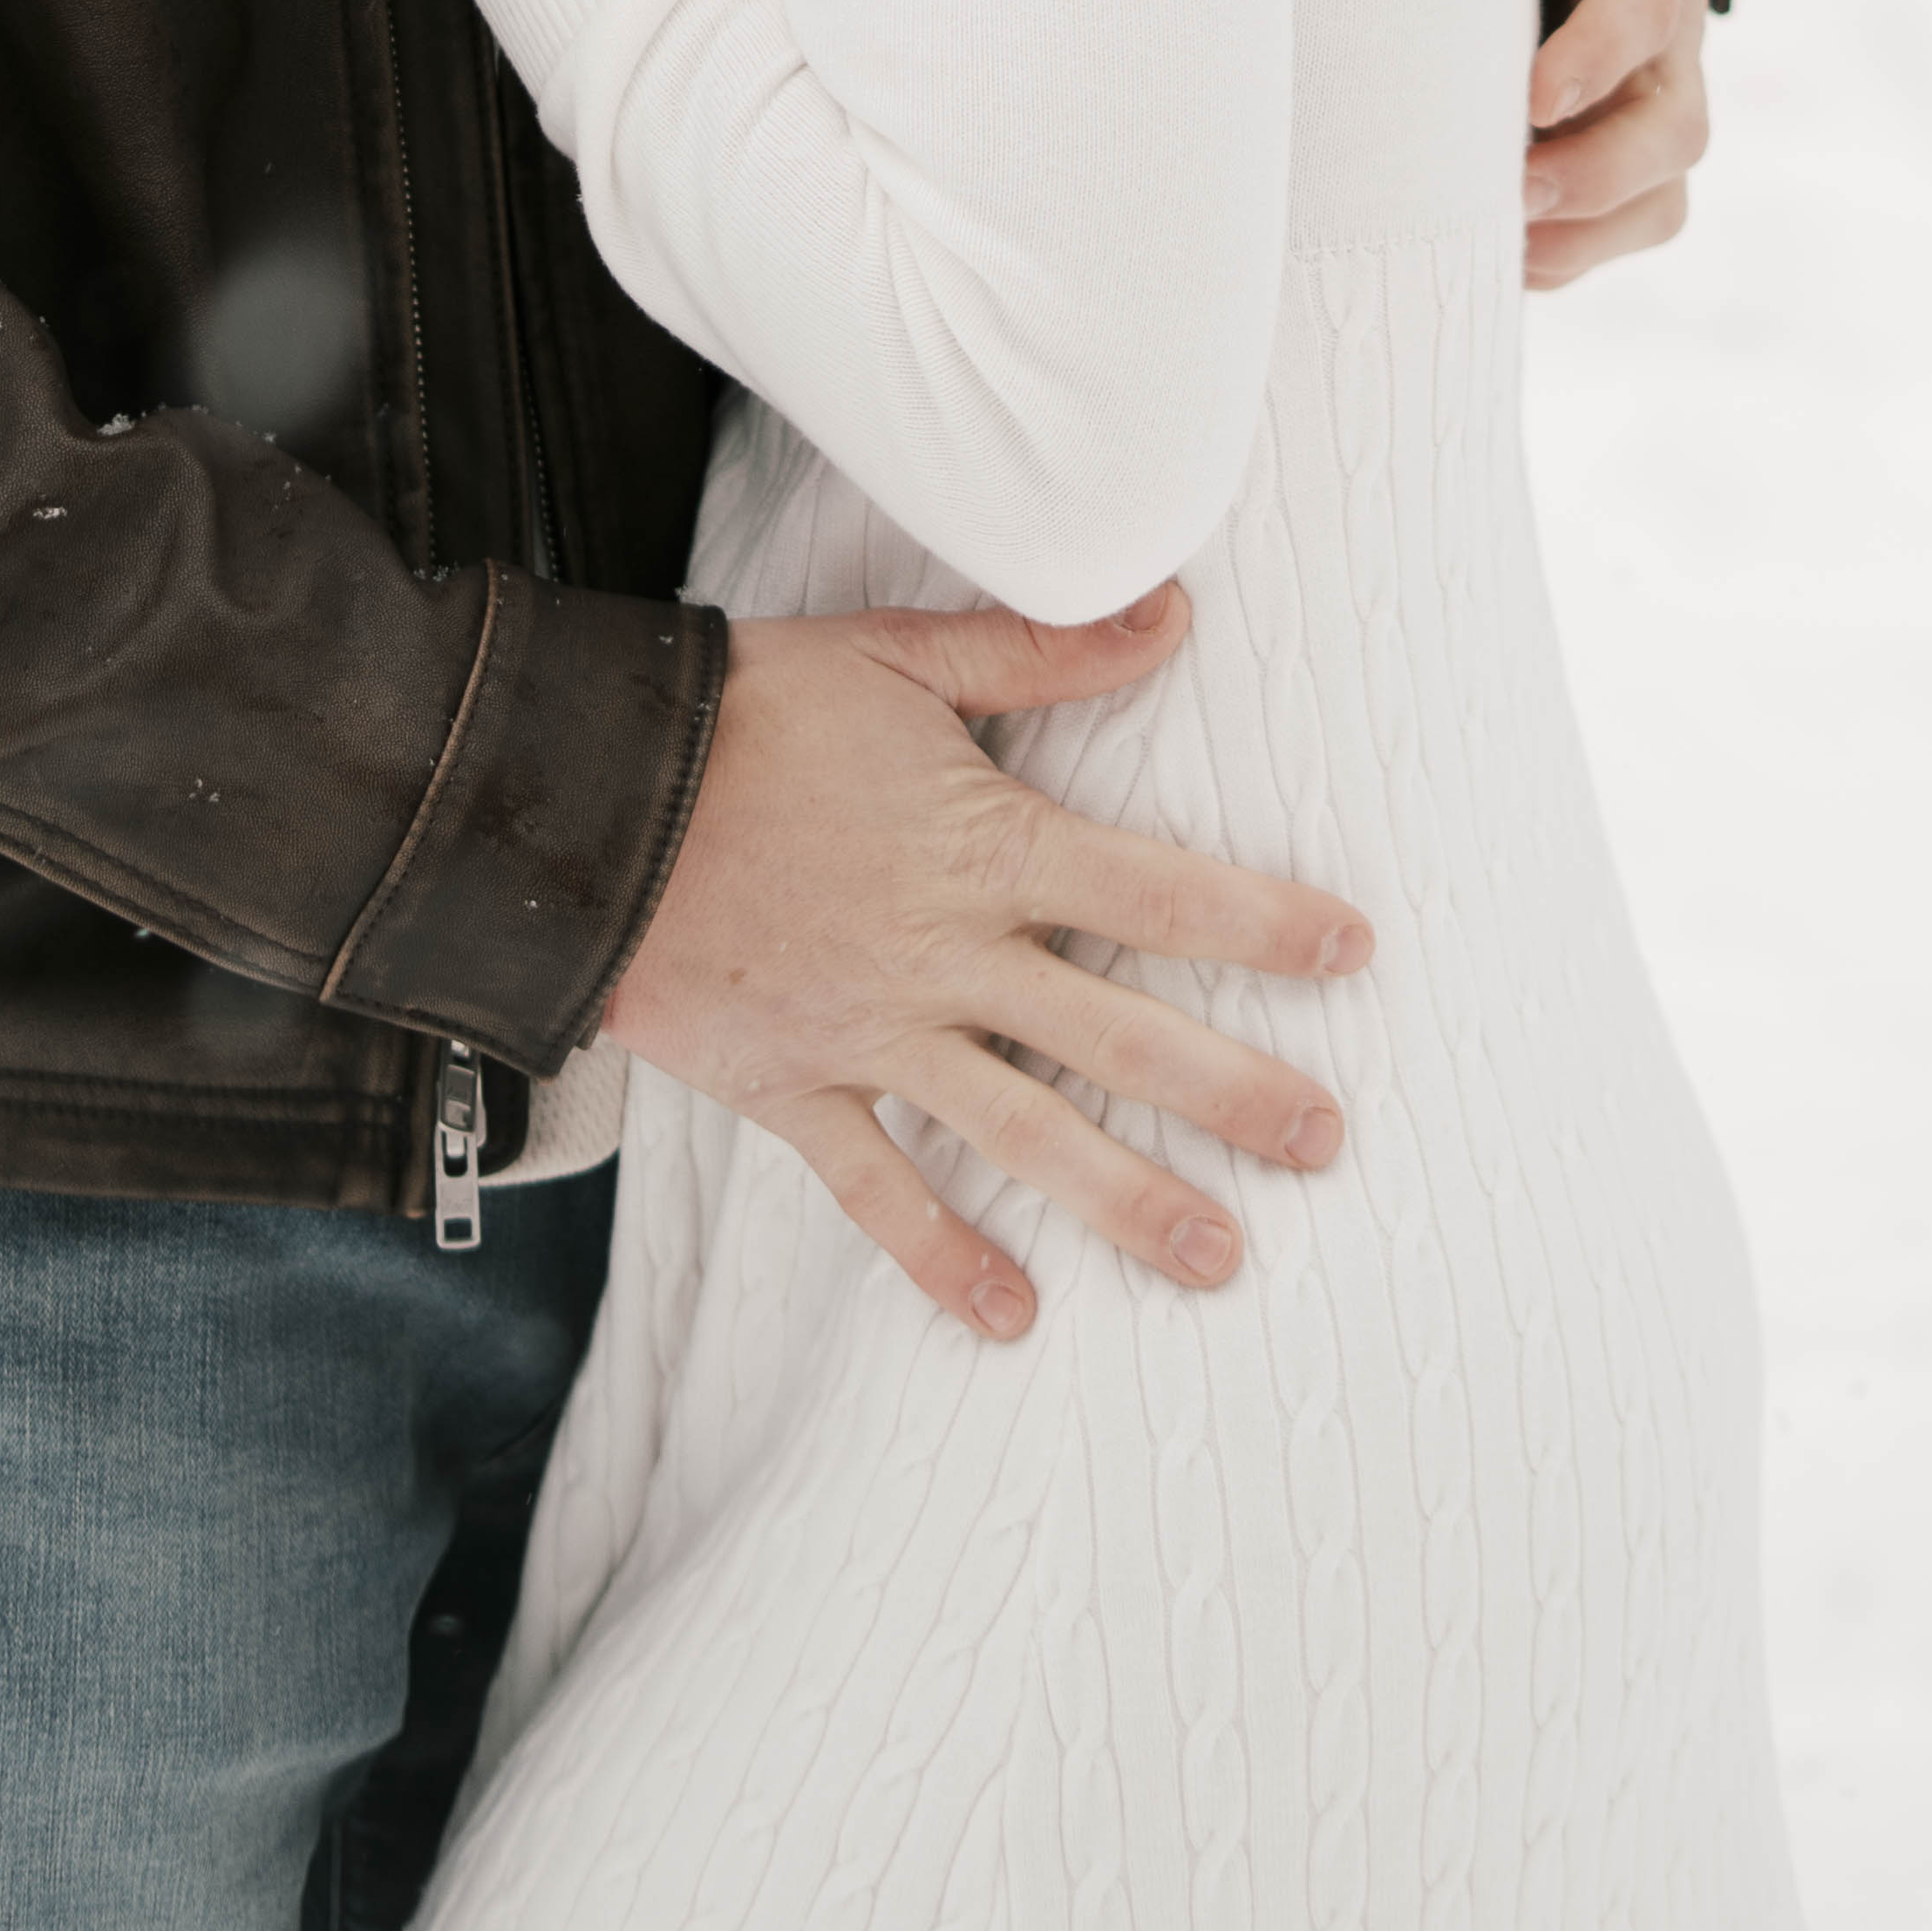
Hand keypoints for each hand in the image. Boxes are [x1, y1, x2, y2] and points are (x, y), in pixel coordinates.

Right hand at [604, 591, 1368, 1338]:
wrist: (580, 797)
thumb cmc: (744, 709)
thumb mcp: (894, 656)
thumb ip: (1037, 650)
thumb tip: (1171, 612)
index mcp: (984, 845)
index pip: (1155, 892)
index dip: (1258, 923)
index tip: (1351, 954)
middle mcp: (947, 955)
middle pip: (1117, 1035)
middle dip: (1231, 1092)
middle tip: (1326, 1145)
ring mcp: (875, 1033)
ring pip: (1024, 1132)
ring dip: (1126, 1200)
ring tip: (1219, 1260)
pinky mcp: (797, 1088)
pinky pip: (879, 1189)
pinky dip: (939, 1256)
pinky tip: (1010, 1318)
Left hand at [1519, 0, 1715, 288]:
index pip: (1646, 3)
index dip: (1601, 54)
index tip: (1535, 93)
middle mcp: (1669, 33)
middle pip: (1673, 129)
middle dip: (1600, 174)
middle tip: (1514, 190)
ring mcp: (1652, 95)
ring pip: (1658, 197)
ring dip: (1584, 236)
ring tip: (1498, 250)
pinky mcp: (1621, 138)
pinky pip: (1620, 226)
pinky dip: (1566, 258)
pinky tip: (1490, 264)